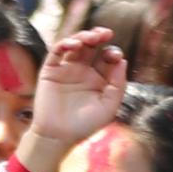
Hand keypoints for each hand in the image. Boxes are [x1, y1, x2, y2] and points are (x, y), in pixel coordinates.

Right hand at [25, 27, 125, 158]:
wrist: (58, 137)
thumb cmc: (85, 125)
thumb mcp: (108, 107)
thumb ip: (118, 85)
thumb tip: (122, 60)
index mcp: (99, 78)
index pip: (107, 58)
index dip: (113, 52)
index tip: (116, 56)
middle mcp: (83, 71)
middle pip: (92, 46)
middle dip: (99, 37)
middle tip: (106, 34)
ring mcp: (66, 69)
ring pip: (75, 45)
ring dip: (83, 36)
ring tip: (91, 37)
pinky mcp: (50, 70)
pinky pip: (56, 52)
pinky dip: (65, 43)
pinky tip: (75, 44)